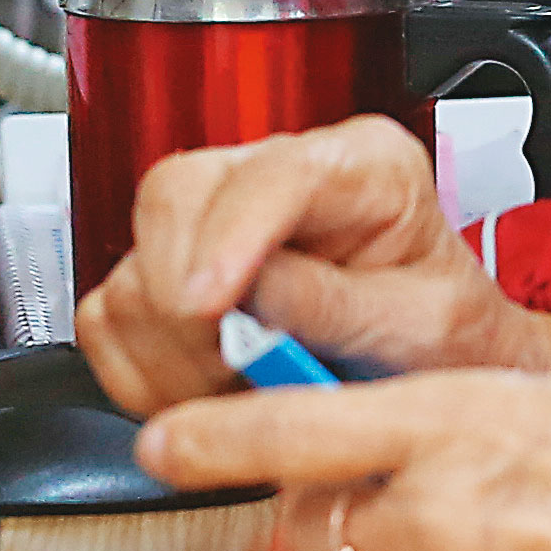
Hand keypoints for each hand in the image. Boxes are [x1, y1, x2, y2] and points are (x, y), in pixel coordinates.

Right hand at [78, 116, 550, 414]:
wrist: (438, 365)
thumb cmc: (443, 334)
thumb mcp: (424, 325)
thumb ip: (337, 306)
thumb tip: (252, 303)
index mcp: (365, 164)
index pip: (274, 173)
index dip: (230, 235)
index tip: (209, 303)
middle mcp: (279, 174)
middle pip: (174, 197)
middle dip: (186, 302)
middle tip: (233, 368)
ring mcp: (216, 218)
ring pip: (130, 265)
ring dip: (171, 352)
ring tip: (241, 383)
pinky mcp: (170, 269)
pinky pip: (107, 317)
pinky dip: (142, 371)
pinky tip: (208, 386)